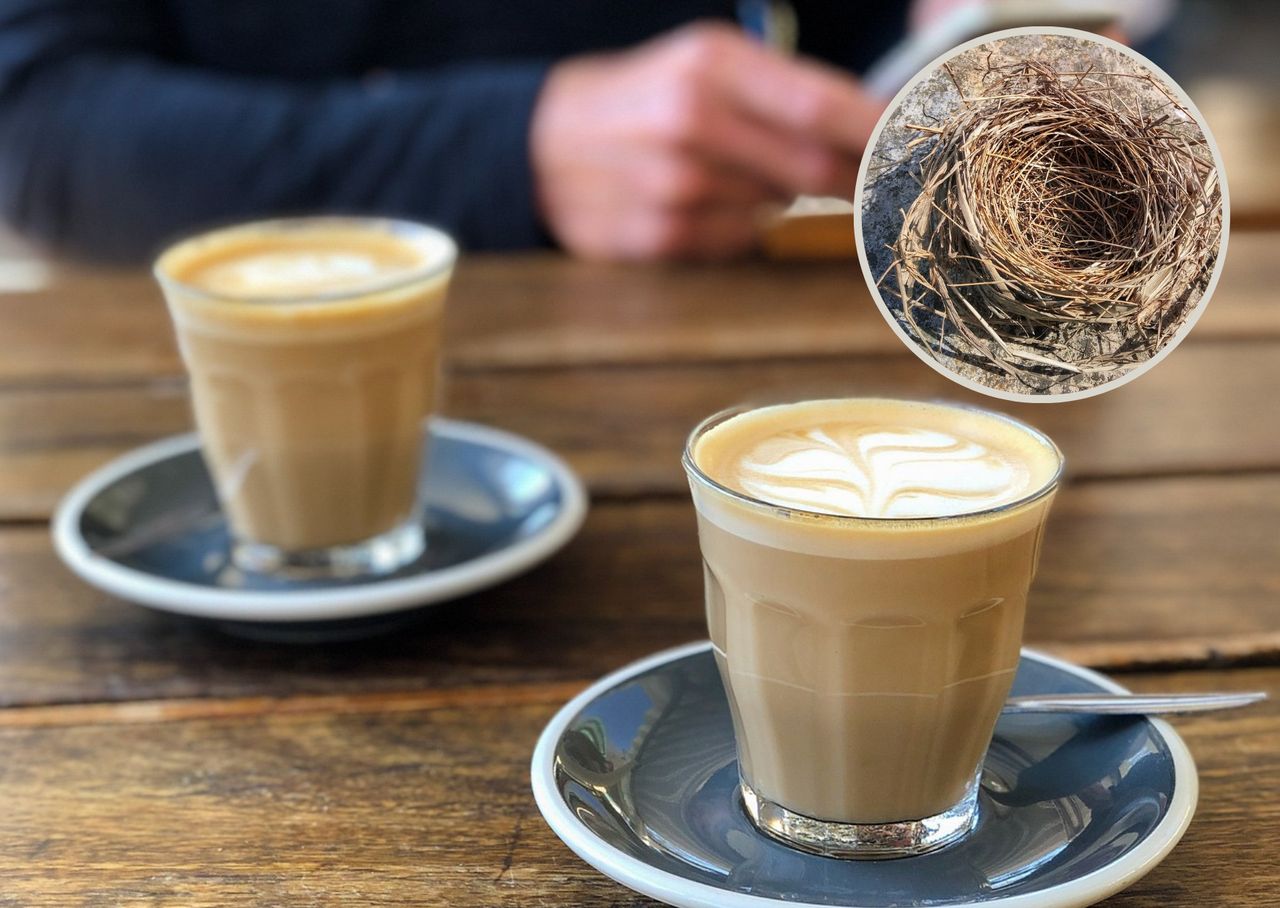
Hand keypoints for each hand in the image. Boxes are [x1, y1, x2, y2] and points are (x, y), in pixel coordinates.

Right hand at [530, 22, 881, 260]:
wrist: (543, 147)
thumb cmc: (642, 99)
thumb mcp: (702, 64)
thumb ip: (784, 93)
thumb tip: (872, 133)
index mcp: (709, 65)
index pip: (824, 106)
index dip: (880, 135)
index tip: (921, 150)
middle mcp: (691, 123)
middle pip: (813, 170)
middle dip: (844, 177)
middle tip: (859, 178)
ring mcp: (673, 187)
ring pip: (776, 208)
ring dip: (771, 196)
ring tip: (726, 173)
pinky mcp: (660, 238)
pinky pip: (735, 242)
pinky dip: (731, 227)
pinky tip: (694, 204)